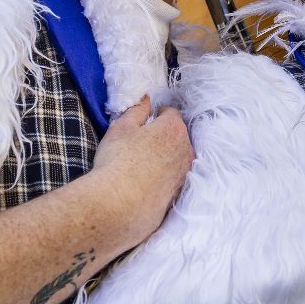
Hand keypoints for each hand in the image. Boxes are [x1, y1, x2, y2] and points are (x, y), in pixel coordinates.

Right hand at [91, 97, 193, 243]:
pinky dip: (164, 177)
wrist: (119, 205)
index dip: (156, 115)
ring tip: (142, 164)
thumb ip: (137, 110)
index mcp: (174, 128)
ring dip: (165, 157)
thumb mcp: (121, 128)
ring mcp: (185, 173)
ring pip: (177, 157)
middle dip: (163, 136)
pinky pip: (174, 178)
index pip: (170, 113)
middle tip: (140, 144)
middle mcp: (186, 149)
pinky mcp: (179, 193)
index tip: (144, 123)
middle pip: (177, 135)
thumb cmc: (118, 161)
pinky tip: (147, 182)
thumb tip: (146, 99)